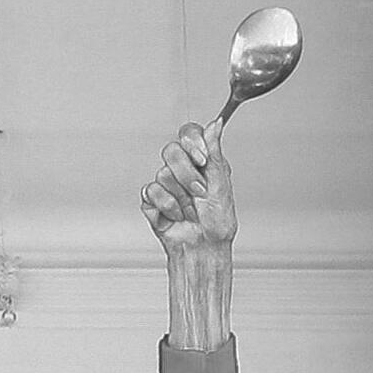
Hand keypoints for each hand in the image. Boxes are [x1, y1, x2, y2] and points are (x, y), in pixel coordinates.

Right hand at [141, 120, 235, 255]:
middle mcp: (182, 168)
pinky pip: (152, 192)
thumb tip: (216, 124)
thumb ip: (215, 153)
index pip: (189, 132)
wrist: (204, 248)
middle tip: (199, 193)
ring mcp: (164, 183)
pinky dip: (168, 207)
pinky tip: (176, 216)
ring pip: (163, 174)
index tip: (202, 159)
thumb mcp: (221, 185)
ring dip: (181, 197)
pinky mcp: (151, 199)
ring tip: (190, 211)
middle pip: (171, 150)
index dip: (192, 141)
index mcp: (200, 160)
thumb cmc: (217, 221)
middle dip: (187, 175)